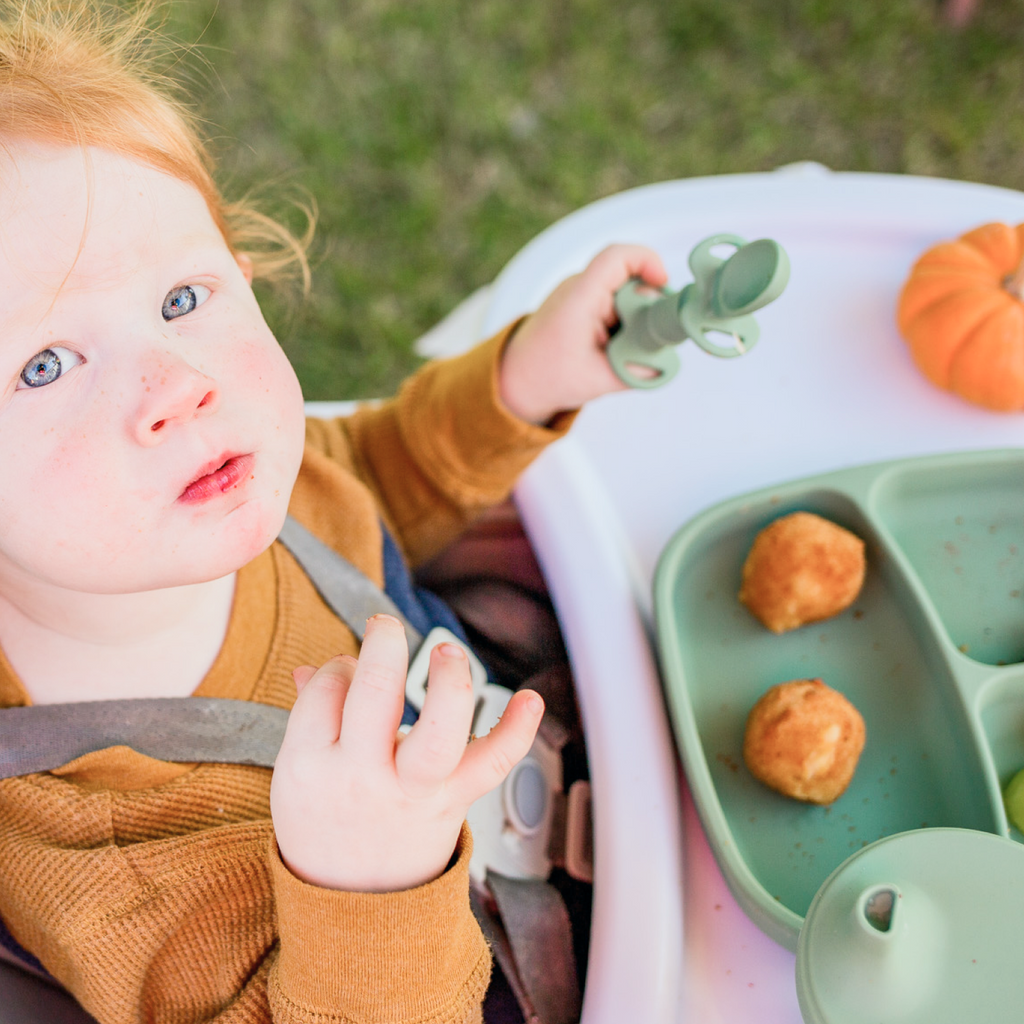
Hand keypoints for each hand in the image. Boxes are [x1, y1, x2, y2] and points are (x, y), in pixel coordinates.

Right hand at [270, 614, 543, 892]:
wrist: (352, 906)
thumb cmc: (324, 824)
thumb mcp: (296, 775)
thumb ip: (311, 717)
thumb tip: (317, 668)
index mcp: (309, 765)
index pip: (327, 689)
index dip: (341, 667)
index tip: (349, 673)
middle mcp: (361, 778)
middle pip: (373, 697)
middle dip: (384, 647)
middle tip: (386, 627)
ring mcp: (411, 792)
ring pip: (436, 732)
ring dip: (448, 682)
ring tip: (446, 652)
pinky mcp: (452, 802)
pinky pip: (491, 766)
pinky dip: (517, 731)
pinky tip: (530, 698)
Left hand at [498, 243, 667, 423]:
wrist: (515, 378)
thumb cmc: (547, 377)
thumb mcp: (597, 381)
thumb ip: (636, 371)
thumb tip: (666, 362)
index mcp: (579, 299)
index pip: (616, 258)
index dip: (647, 261)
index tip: (664, 285)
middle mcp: (579, 289)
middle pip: (629, 280)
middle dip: (648, 308)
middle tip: (652, 340)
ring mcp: (581, 294)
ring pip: (625, 294)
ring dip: (636, 320)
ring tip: (627, 351)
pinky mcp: (585, 305)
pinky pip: (616, 304)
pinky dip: (625, 325)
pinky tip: (619, 349)